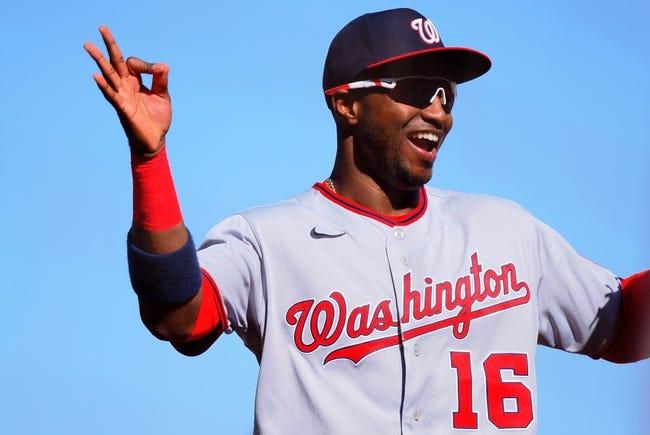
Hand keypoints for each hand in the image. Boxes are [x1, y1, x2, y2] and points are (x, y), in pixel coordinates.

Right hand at [84, 26, 170, 154]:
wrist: (156, 140)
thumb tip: (163, 65)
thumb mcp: (163, 96)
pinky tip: (96, 76)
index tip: (159, 70)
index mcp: (136, 82)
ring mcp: (122, 96)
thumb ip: (161, 81)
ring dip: (99, 61)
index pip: (134, 63)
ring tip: (88, 45)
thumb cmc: (157, 118)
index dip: (146, 64)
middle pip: (115, 62)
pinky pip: (112, 96)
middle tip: (101, 27)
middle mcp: (126, 86)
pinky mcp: (123, 109)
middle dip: (109, 45)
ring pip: (109, 75)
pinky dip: (104, 86)